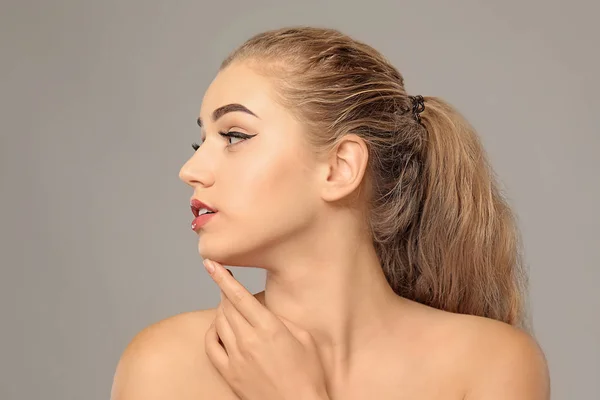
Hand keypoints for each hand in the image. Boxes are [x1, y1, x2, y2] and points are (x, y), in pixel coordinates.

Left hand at [203, 258, 329, 399]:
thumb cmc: (308, 374)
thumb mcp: (304, 337)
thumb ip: (281, 319)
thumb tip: (264, 310)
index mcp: (269, 328)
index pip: (239, 296)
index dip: (223, 277)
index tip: (211, 264)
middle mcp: (249, 340)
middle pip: (226, 306)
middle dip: (225, 292)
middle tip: (228, 286)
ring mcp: (236, 357)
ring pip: (218, 323)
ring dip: (221, 310)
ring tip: (230, 307)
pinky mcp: (229, 373)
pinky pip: (211, 346)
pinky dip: (212, 332)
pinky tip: (218, 329)